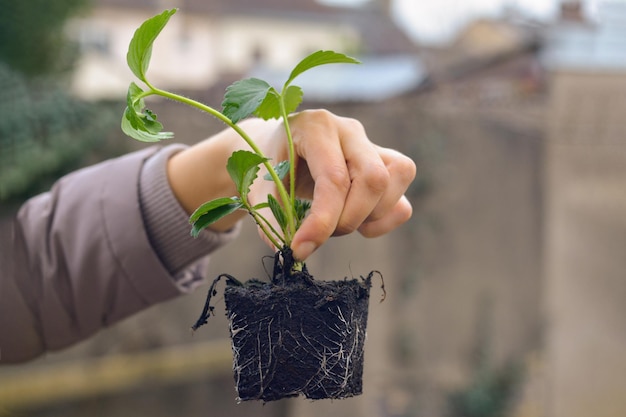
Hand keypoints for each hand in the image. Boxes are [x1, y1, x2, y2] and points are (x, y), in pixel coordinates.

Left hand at [248, 109, 415, 259]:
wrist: (279, 150)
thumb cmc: (269, 167)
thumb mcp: (260, 187)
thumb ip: (272, 217)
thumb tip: (289, 253)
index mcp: (316, 127)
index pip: (333, 178)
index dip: (322, 221)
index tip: (300, 249)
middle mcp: (349, 131)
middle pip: (374, 178)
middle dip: (350, 219)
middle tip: (323, 233)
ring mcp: (373, 146)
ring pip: (397, 180)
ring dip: (369, 217)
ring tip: (338, 224)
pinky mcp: (386, 167)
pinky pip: (402, 200)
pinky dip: (383, 221)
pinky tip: (358, 224)